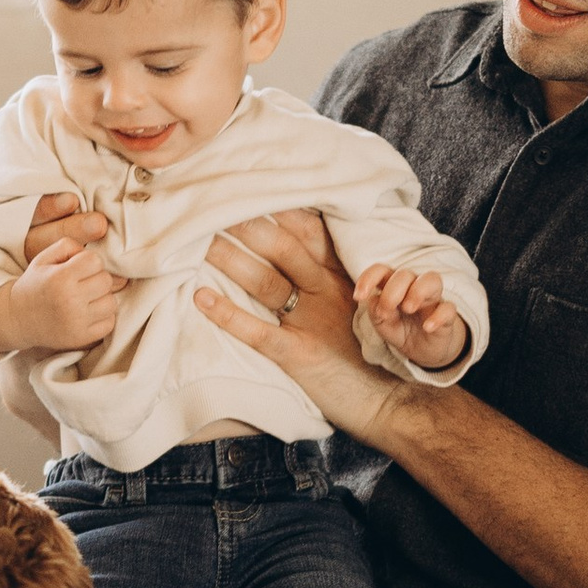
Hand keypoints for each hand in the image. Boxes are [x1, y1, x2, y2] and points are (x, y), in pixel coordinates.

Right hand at [0, 201, 126, 357]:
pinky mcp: (82, 338)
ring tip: (85, 298)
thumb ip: (70, 246)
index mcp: (60, 278)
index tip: (77, 268)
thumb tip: (100, 258)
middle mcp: (70, 301)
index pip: (95, 261)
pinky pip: (109, 323)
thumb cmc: (35, 284)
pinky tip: (87, 313)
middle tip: (81, 283)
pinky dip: (102, 317)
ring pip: (111, 303)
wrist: (17, 318)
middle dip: (96, 279)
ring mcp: (78, 322)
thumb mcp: (44, 257)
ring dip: (102, 298)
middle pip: (106, 281)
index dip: (88, 262)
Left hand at [195, 209, 410, 444]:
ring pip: (265, 282)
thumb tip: (286, 241)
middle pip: (282, 248)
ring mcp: (313, 323)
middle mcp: (327, 292)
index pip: (308, 229)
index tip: (245, 187)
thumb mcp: (358, 303)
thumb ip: (328, 273)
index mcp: (341, 275)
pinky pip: (259, 331)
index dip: (276, 207)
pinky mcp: (300, 354)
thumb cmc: (369, 351)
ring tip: (196, 241)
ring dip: (229, 260)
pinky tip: (201, 298)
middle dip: (247, 225)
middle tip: (211, 207)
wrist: (390, 400)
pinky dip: (228, 315)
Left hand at [354, 261, 469, 373]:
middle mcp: (414, 287)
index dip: (368, 278)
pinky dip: (438, 316)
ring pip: (432, 279)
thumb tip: (373, 299)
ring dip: (417, 291)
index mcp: (393, 286)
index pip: (381, 270)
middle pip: (405, 274)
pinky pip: (449, 308)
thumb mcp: (383, 324)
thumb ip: (376, 312)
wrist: (423, 350)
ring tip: (408, 308)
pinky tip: (427, 327)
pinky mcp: (447, 315)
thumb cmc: (401, 329)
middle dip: (392, 292)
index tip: (359, 296)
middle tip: (386, 313)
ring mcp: (432, 299)